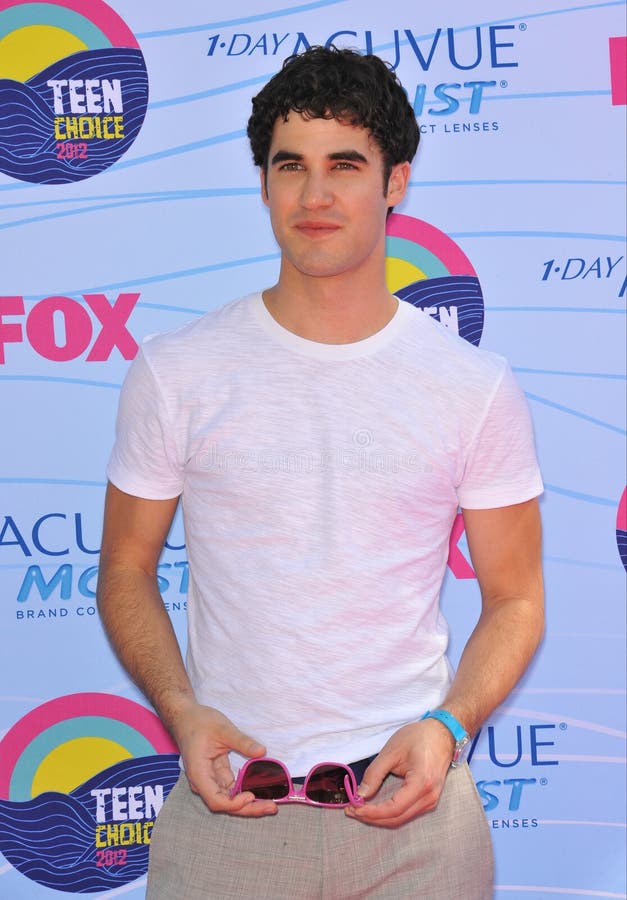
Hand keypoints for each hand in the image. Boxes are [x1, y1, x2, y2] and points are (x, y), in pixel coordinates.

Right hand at [170, 699, 276, 816]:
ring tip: (270, 803)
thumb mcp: (223, 729)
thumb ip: (242, 741)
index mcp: (200, 773)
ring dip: (249, 802)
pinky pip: (232, 788)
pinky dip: (245, 791)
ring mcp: (210, 780)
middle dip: (248, 808)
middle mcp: (203, 782)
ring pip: (230, 798)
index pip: (216, 800)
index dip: (234, 803)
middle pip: (225, 803)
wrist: (186, 717)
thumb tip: (261, 752)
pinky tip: (260, 791)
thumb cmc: (199, 722)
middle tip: (271, 807)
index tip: (251, 796)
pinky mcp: (217, 775)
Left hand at [345, 718, 453, 827]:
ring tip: (359, 809)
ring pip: (402, 818)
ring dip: (380, 817)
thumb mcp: (392, 751)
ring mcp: (431, 800)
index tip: (353, 807)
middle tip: (351, 810)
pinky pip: (407, 813)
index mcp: (421, 783)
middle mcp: (429, 797)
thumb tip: (361, 794)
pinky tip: (375, 807)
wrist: (442, 733)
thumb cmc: (418, 737)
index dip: (372, 812)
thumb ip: (375, 773)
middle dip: (372, 817)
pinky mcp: (429, 799)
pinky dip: (390, 813)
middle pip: (397, 818)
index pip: (394, 808)